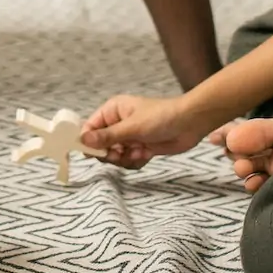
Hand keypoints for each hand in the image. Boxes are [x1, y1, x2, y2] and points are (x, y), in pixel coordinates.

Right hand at [79, 94, 207, 168]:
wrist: (190, 124)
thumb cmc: (161, 117)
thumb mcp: (132, 127)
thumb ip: (107, 136)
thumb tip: (82, 140)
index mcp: (112, 111)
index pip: (90, 127)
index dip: (88, 141)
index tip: (91, 154)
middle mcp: (118, 123)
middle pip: (101, 145)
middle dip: (111, 153)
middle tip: (120, 153)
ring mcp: (129, 137)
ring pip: (115, 156)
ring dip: (125, 158)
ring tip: (139, 151)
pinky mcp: (140, 148)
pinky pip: (128, 161)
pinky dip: (136, 161)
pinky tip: (147, 154)